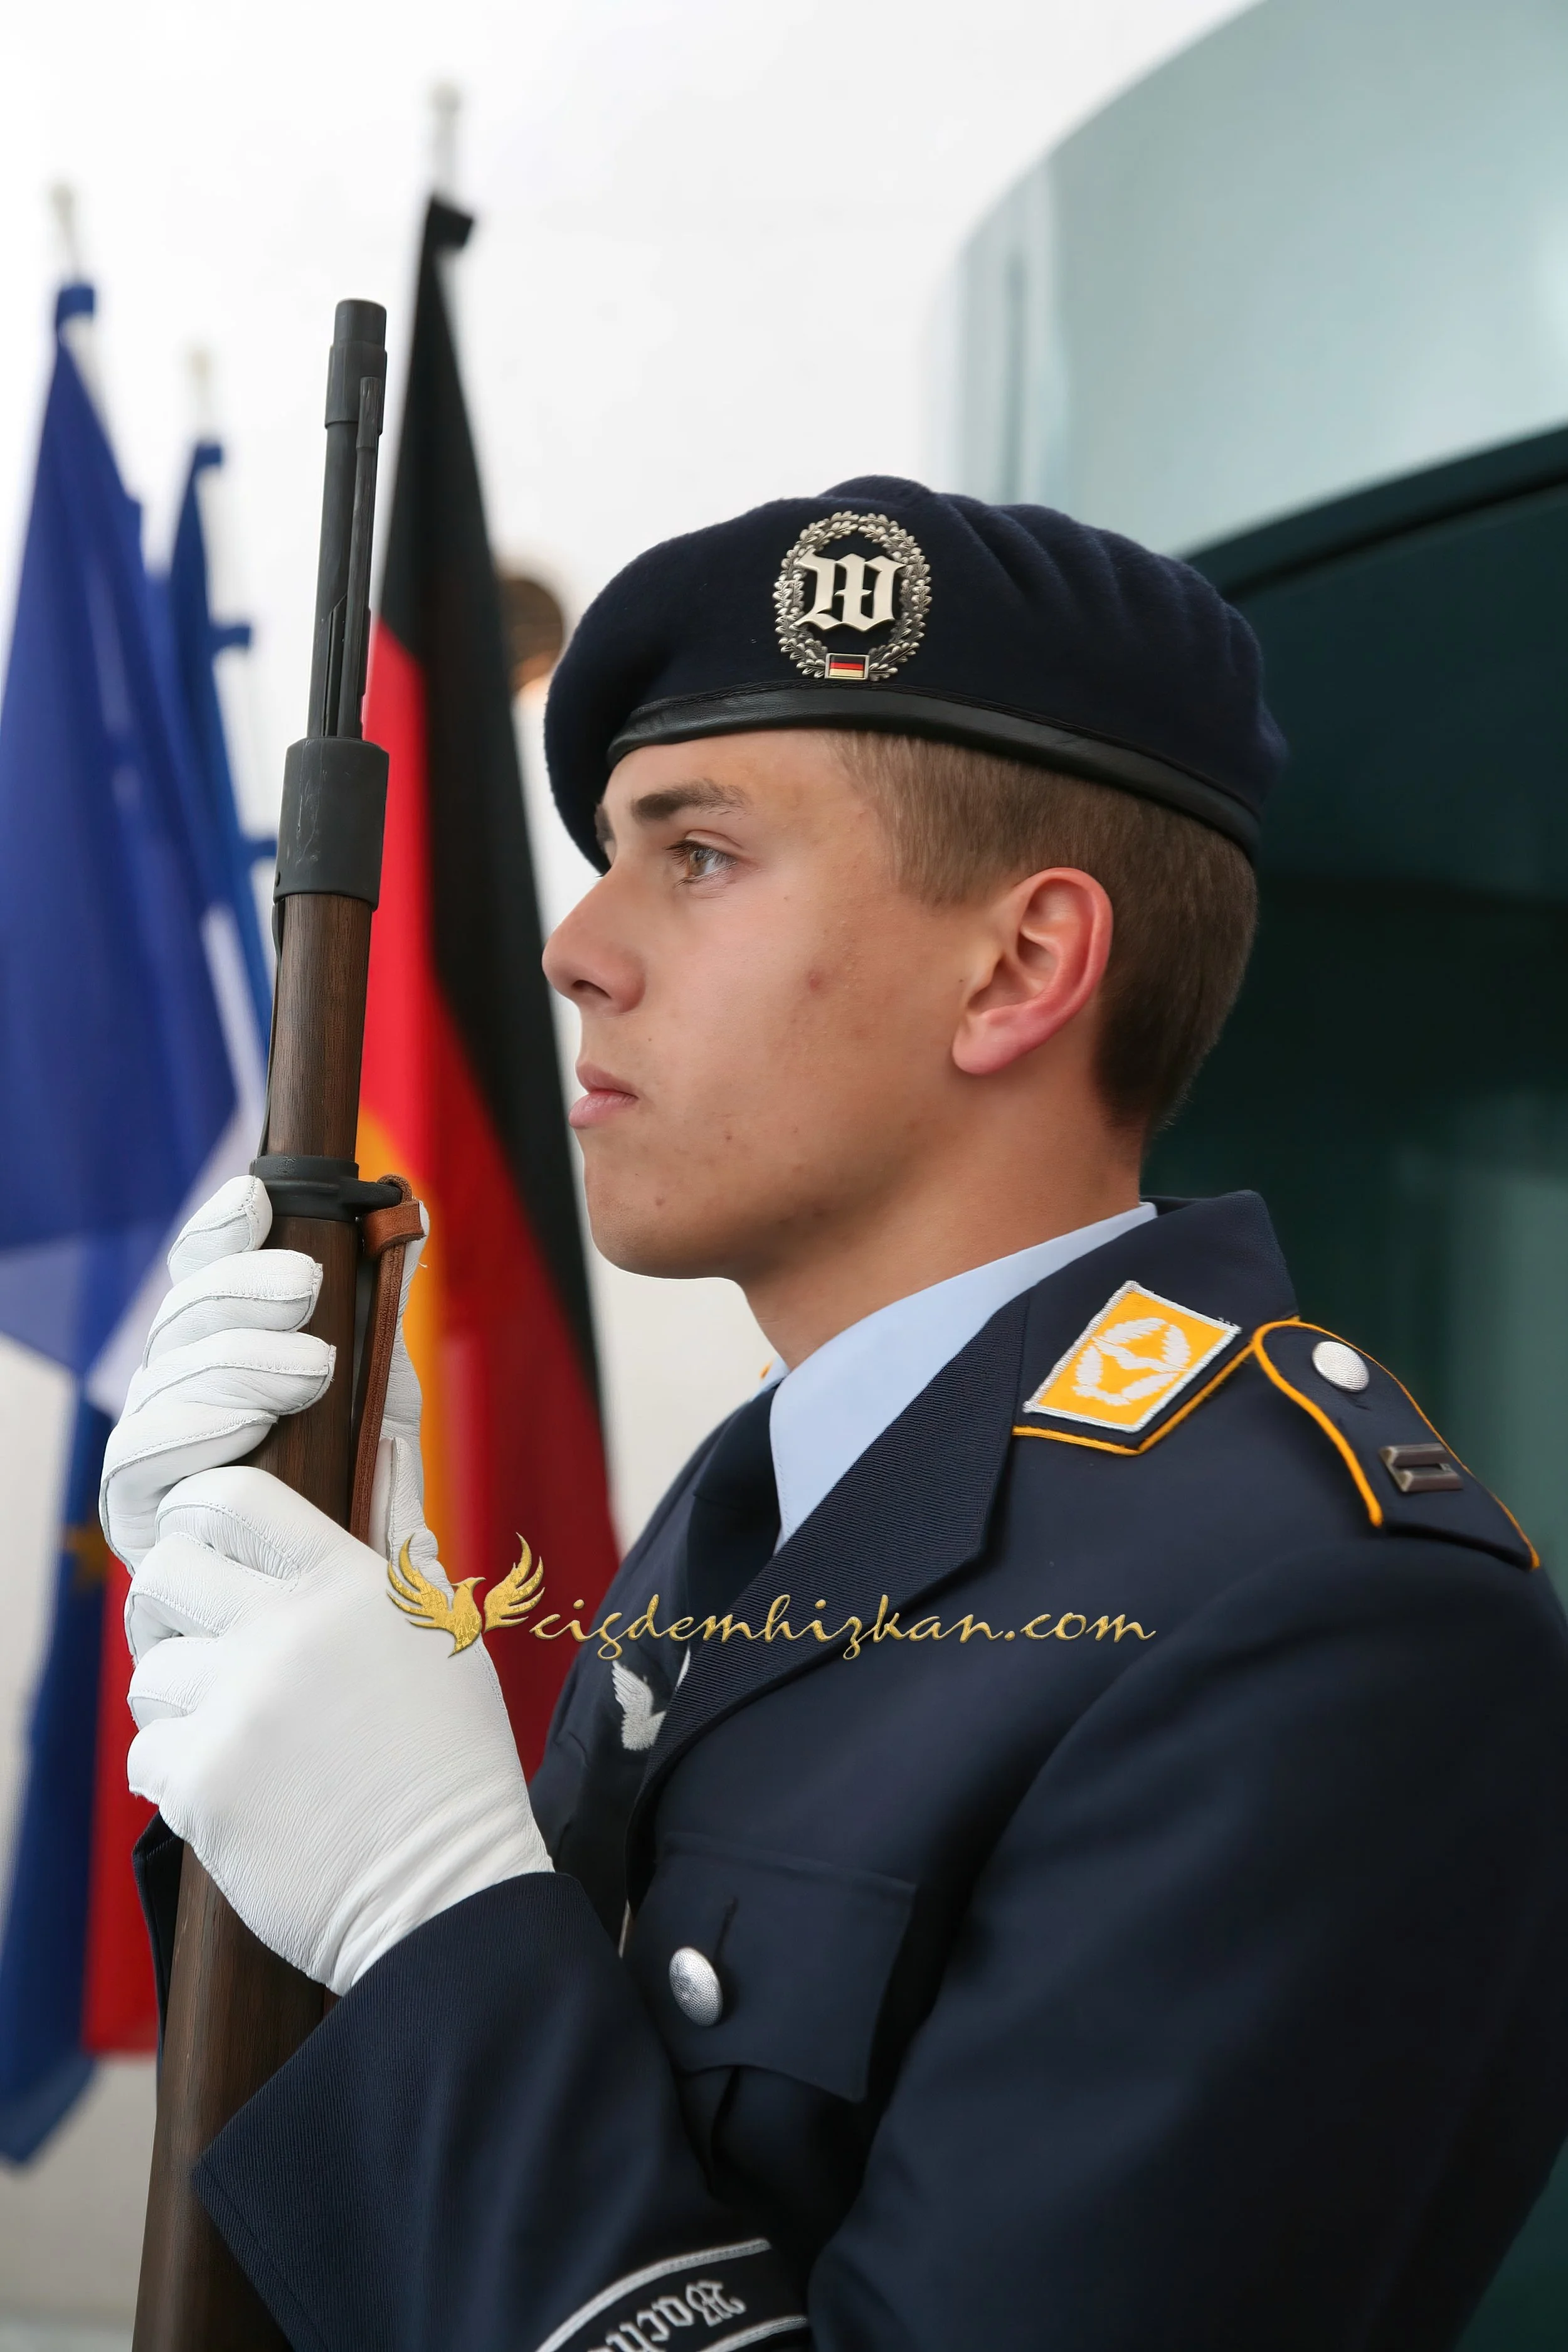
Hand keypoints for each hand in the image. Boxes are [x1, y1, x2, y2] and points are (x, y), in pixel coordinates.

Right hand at [99, 1172, 432, 1571]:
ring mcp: (152, 1456)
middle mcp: (175, 1396)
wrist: (357, 1616)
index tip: (257, 1197)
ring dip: (231, 1362)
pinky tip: (241, 1428)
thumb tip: (417, 1223)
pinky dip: (190, 1436)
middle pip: (178, 1319)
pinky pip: (139, 1464)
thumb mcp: (383, 1401)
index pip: (200, 1274)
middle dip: (241, 1290)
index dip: (220, 1232)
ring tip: (306, 1371)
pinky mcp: (140, 1520)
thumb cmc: (363, 1501)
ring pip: (159, 1381)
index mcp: (218, 1355)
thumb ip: (384, 1321)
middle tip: (308, 1287)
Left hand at [126, 1466, 549, 1992]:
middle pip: (163, 1572)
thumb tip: (387, 1448)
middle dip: (174, 1606)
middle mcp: (287, 1634)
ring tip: (237, 1732)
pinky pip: (146, 1753)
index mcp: (349, 1585)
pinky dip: (179, 1774)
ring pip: (149, 1673)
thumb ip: (396, 1548)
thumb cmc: (452, 1762)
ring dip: (180, 1700)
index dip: (205, 1514)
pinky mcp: (203, 1785)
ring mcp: (241, 1708)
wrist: (445, 1891)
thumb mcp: (441, 1634)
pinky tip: (236, 1789)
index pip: (232, 1499)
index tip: (208, 1541)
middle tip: (207, 1641)